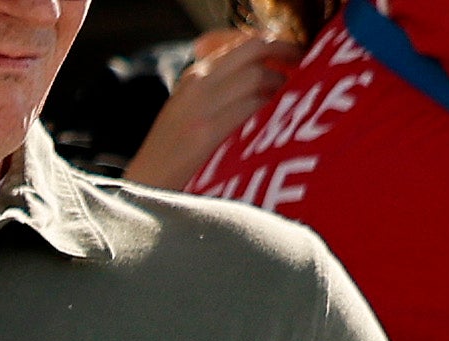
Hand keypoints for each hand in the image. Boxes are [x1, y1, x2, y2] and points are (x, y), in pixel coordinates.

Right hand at [125, 20, 287, 190]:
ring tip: (288, 101)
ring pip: (257, 76)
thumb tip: (265, 74)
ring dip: (281, 86)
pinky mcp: (205, 132)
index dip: (274, 43)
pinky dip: (271, 110)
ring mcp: (199, 107)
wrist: (144, 191)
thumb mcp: (188, 111)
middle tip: (304, 66)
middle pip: (254, 48)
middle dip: (286, 52)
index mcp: (193, 76)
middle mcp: (196, 84)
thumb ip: (218, 88)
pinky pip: (252, 106)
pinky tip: (275, 122)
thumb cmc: (172, 158)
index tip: (292, 55)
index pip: (241, 41)